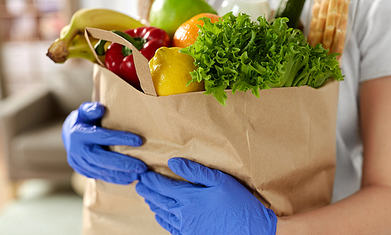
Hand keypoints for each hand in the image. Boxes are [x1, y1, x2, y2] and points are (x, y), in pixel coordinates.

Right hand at [62, 102, 146, 183]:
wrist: (69, 134)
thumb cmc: (84, 119)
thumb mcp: (85, 111)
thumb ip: (92, 109)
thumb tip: (100, 108)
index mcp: (79, 134)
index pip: (103, 136)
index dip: (121, 138)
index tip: (139, 141)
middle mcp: (78, 151)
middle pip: (103, 159)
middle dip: (124, 164)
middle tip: (142, 167)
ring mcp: (79, 163)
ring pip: (102, 171)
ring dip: (122, 174)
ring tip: (139, 174)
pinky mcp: (83, 171)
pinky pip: (100, 177)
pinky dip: (115, 179)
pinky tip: (130, 178)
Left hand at [136, 158, 276, 234]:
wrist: (251, 230)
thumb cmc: (239, 203)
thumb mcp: (220, 180)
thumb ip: (195, 171)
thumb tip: (173, 162)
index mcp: (190, 198)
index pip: (163, 186)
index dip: (152, 179)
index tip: (144, 173)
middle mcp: (184, 215)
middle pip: (159, 201)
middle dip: (148, 191)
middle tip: (139, 184)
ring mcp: (186, 228)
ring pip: (163, 214)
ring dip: (152, 204)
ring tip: (146, 196)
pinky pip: (170, 227)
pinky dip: (161, 218)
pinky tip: (160, 214)